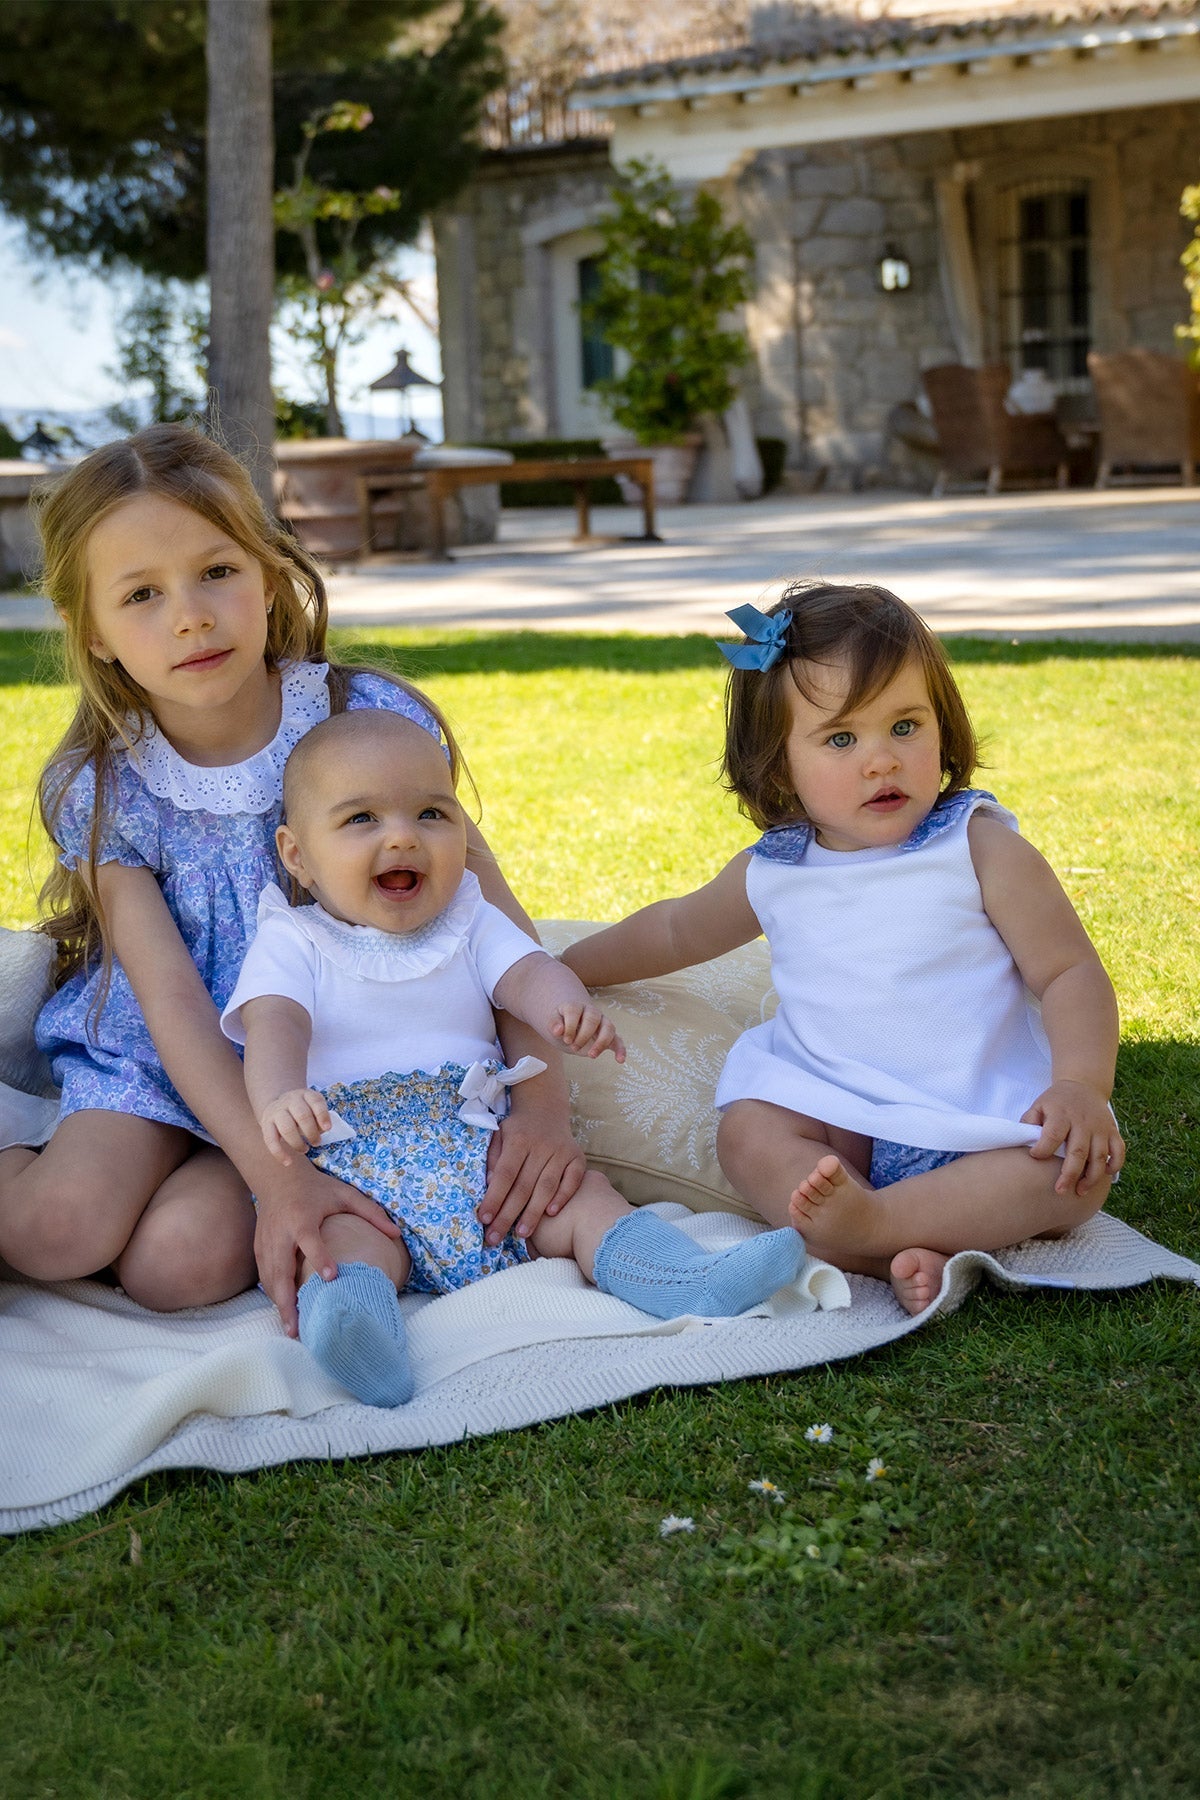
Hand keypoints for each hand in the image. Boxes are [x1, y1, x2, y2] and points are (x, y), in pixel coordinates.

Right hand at [254, 1159, 401, 1336]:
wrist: (277, 1177)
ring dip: (279, 1304)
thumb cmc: (315, 1187)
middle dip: (288, 1300)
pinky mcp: (258, 1247)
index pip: (310, 1240)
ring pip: (269, 1277)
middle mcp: (281, 1232)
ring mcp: (266, 1241)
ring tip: (292, 1328)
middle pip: (280, 1269)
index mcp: (302, 1217)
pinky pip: (264, 1275)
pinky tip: (283, 1311)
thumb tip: (397, 1234)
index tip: (330, 1278)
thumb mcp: (344, 1193)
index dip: (320, 1258)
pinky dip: (272, 1294)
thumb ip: (370, 1212)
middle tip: (298, 1328)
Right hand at [260, 1087, 331, 1164]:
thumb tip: (323, 1130)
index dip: (322, 1115)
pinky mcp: (266, 1123)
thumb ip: (319, 1118)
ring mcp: (276, 1111)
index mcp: (305, 1094)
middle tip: (317, 1143)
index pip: (316, 1101)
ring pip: (287, 1127)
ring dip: (298, 1143)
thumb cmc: (302, 1111)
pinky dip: (279, 1153)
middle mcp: (290, 1100)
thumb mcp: (313, 1109)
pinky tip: (288, 1162)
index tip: (328, 1128)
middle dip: (312, 1132)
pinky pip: (270, 1140)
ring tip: (305, 1150)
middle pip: (302, 1115)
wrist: (278, 1106)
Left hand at [479, 1096, 587, 1246]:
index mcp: (518, 1140)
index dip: (494, 1198)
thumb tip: (490, 1185)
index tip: (484, 1220)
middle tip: (495, 1238)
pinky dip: (563, 1197)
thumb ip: (494, 1159)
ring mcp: (561, 1151)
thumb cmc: (518, 1130)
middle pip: (523, 1186)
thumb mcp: (500, 1135)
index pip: (504, 1174)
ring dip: (533, 1213)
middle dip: (508, 1215)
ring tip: (521, 1234)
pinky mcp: (578, 1157)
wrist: (545, 1108)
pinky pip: (572, 1181)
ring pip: (546, 1187)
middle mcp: (541, 1146)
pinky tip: (551, 1214)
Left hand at [551, 1003, 625, 1062]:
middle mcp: (591, 1012)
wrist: (571, 1026)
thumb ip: (554, 1024)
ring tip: (591, 1055)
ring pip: (609, 1028)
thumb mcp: (553, 1022)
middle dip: (583, 1036)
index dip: (569, 1026)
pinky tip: (620, 1060)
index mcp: (575, 1006)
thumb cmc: (562, 1024)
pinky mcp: (609, 1036)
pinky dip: (620, 1050)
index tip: (565, 1039)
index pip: (574, 1011)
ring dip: (601, 1043)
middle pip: (592, 1019)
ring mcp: (602, 1023)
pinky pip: (618, 1040)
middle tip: (573, 1047)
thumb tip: (558, 1031)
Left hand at [1022, 1079, 1124, 1195]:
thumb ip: (1029, 1122)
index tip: (1035, 1156)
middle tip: (1060, 1190)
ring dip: (1091, 1177)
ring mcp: (1100, 1127)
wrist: (1083, 1086)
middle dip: (1069, 1174)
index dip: (1042, 1149)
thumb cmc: (1056, 1102)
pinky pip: (1119, 1151)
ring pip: (1100, 1156)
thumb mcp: (1039, 1105)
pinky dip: (1115, 1165)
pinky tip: (1104, 1175)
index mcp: (1061, 1115)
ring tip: (1080, 1191)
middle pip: (1078, 1152)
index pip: (1052, 1135)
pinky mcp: (1113, 1131)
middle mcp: (1083, 1122)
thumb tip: (1023, 1142)